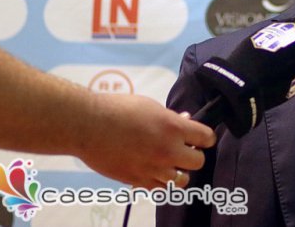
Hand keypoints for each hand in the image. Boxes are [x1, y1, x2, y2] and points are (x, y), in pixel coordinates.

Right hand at [77, 94, 216, 188]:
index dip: (206, 137)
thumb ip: (171, 118)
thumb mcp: (151, 106)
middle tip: (184, 148)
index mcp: (174, 128)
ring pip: (181, 180)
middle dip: (193, 154)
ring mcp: (153, 168)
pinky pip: (160, 188)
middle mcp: (168, 151)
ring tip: (169, 162)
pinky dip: (160, 181)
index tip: (201, 138)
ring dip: (178, 170)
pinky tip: (154, 170)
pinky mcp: (137, 181)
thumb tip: (185, 122)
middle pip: (198, 161)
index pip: (207, 138)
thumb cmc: (118, 110)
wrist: (88, 125)